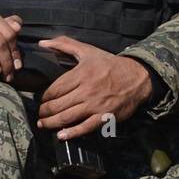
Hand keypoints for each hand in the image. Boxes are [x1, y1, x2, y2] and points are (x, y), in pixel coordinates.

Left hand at [35, 37, 152, 139]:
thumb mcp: (88, 51)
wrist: (137, 77)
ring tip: (44, 124)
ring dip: (51, 123)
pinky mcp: (104, 117)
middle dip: (45, 111)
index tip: (42, 99)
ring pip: (66, 117)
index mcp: (82, 74)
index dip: (44, 96)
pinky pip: (84, 128)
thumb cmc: (110, 65)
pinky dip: (71, 133)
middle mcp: (87, 90)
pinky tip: (61, 135)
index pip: (54, 89)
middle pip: (57, 105)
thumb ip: (64, 44)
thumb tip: (42, 42)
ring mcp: (96, 105)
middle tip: (41, 113)